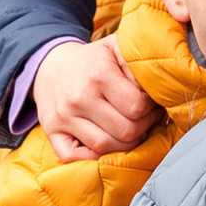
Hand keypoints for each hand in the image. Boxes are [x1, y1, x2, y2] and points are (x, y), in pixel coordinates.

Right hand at [33, 36, 158, 161]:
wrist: (50, 64)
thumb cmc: (92, 60)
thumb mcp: (115, 48)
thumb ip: (137, 62)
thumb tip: (154, 87)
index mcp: (98, 74)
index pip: (137, 107)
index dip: (150, 109)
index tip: (150, 104)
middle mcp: (79, 98)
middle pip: (126, 131)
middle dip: (142, 128)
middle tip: (143, 119)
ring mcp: (63, 117)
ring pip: (106, 148)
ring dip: (124, 144)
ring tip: (129, 131)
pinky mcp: (51, 132)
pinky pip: (75, 158)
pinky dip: (94, 158)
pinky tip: (105, 144)